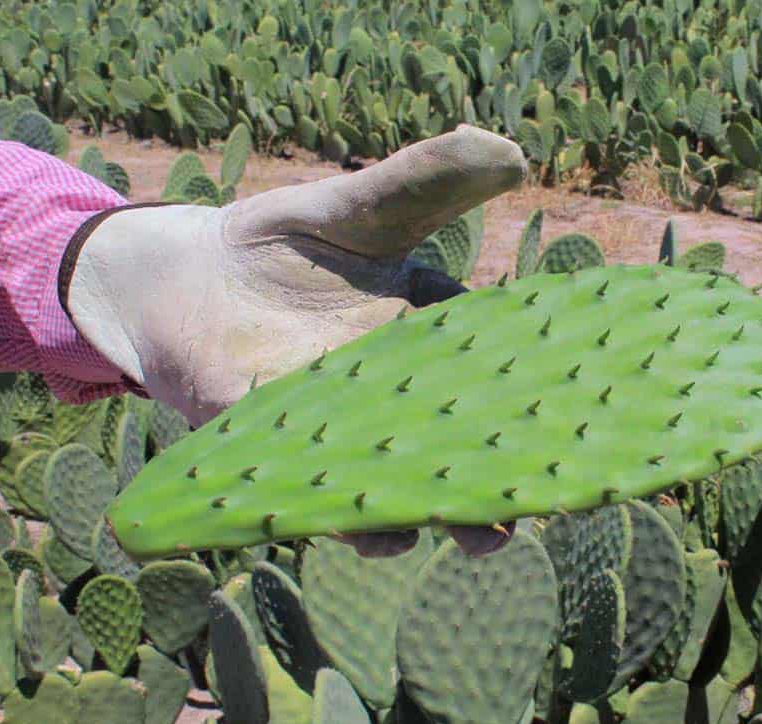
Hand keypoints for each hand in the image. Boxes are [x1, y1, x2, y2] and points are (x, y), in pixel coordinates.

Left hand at [65, 125, 526, 555]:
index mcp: (430, 340)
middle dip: (493, 481)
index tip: (576, 418)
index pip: (496, 375)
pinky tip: (366, 529)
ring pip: (396, 488)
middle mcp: (396, 400)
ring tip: (460, 532)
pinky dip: (345, 517)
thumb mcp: (360, 206)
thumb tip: (510, 152)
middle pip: (456, 447)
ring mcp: (343, 435)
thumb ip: (426, 183)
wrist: (185, 278)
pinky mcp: (284, 457)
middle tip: (523, 505)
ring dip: (429, 513)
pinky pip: (320, 498)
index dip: (534, 399)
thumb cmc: (286, 241)